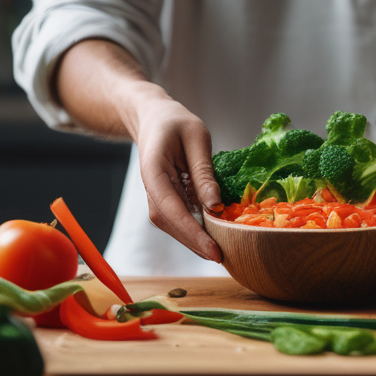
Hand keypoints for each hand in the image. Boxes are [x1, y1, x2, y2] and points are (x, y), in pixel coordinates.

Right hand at [125, 87, 222, 262]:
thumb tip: (215, 207)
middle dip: (196, 243)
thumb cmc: (175, 122)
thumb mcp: (196, 138)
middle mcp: (151, 188)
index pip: (171, 209)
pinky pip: (179, 218)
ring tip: (223, 251)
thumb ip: (204, 172)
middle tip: (224, 258)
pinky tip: (214, 236)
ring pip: (174, 226)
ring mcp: (156, 196)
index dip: (193, 233)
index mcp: (153, 171)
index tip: (213, 250)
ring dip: (196, 240)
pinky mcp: (166, 199)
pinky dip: (195, 229)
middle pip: (171, 223)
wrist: (154, 118)